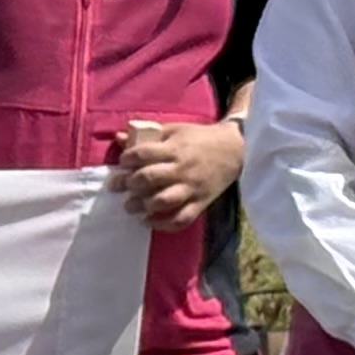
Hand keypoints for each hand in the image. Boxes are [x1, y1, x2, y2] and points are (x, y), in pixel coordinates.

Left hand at [108, 116, 241, 230]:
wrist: (235, 150)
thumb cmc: (199, 139)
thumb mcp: (174, 130)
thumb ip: (147, 136)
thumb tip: (119, 138)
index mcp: (174, 149)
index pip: (144, 154)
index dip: (127, 159)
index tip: (122, 163)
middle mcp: (182, 169)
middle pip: (150, 178)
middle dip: (130, 183)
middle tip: (119, 186)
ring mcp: (192, 188)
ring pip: (164, 201)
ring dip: (143, 205)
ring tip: (130, 206)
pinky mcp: (201, 202)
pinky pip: (182, 219)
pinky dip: (163, 224)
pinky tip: (148, 221)